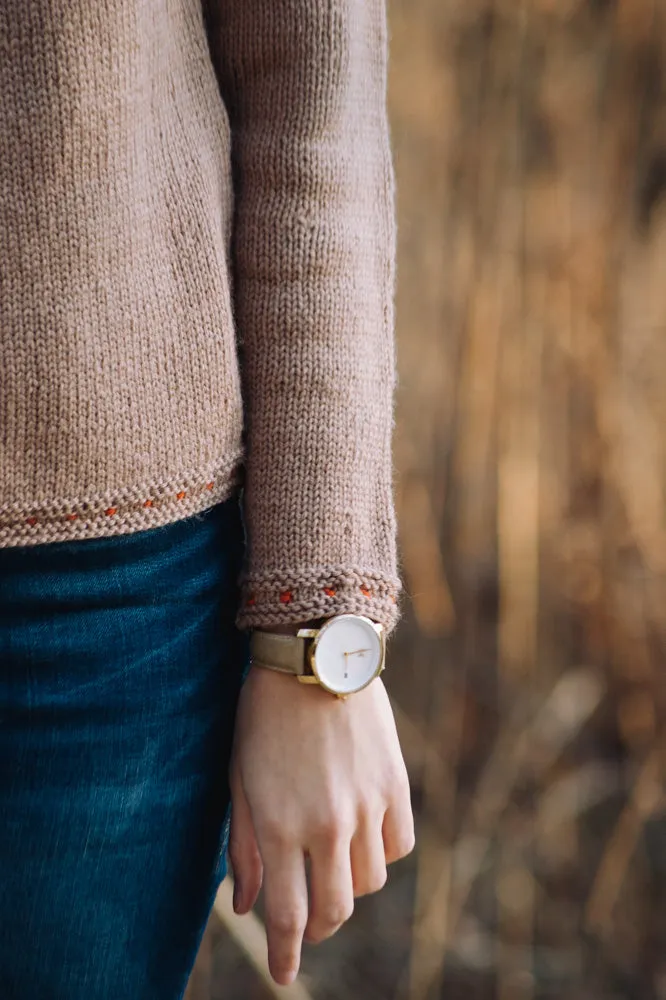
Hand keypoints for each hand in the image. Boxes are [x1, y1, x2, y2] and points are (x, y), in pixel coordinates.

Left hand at [228, 662, 414, 985]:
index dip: (287, 954)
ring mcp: (367, 806)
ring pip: (371, 881)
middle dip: (321, 926)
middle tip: (310, 920)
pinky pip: (399, 844)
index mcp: (280, 826)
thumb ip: (244, 848)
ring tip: (333, 864)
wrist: (315, 655)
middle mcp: (328, 825)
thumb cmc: (264, 716)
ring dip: (350, 884)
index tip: (284, 974)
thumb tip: (245, 906)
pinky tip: (364, 836)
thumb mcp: (239, 778)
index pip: (288, 916)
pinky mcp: (394, 784)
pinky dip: (382, 852)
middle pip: (336, 909)